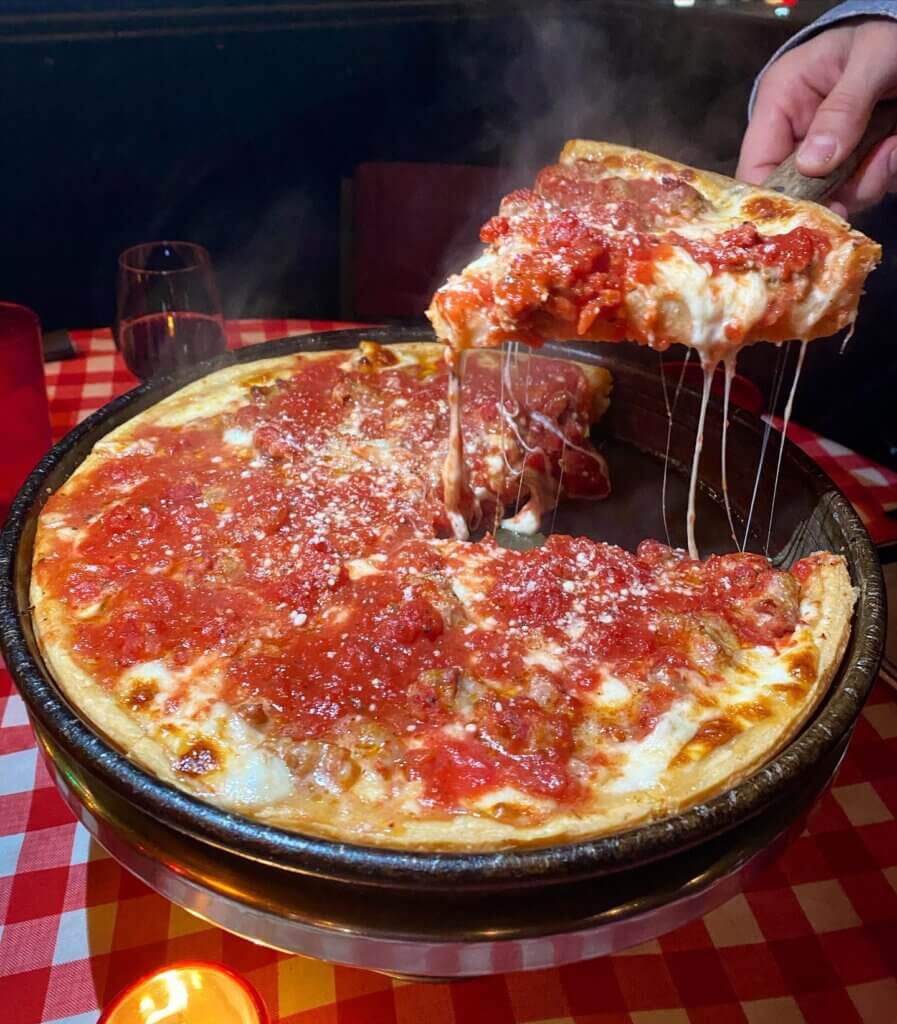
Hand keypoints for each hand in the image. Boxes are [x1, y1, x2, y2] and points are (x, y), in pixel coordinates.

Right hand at [737, 18, 896, 216]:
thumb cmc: (887, 34)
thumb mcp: (870, 59)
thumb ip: (843, 108)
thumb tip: (812, 166)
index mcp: (780, 103)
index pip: (755, 166)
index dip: (775, 198)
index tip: (808, 214)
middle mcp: (795, 135)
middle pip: (797, 192)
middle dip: (838, 189)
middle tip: (878, 163)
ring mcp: (824, 152)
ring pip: (834, 195)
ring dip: (868, 180)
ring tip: (892, 147)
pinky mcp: (852, 161)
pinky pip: (861, 187)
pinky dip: (883, 174)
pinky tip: (894, 147)